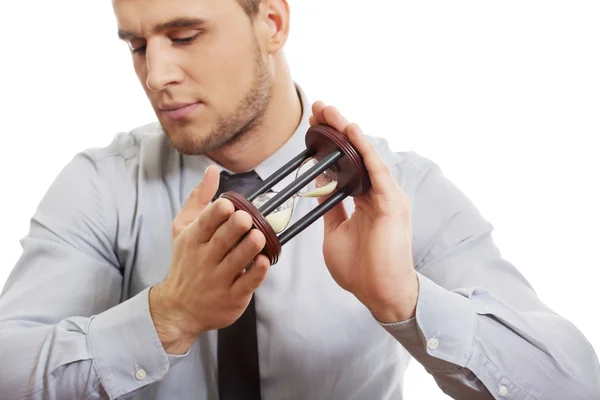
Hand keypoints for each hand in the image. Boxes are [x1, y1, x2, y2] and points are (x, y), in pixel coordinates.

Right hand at [149, 166, 270, 353]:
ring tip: (259, 236)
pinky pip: (247, 283)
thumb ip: (199, 199)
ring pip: (237, 260)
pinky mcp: (232, 297)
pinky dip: (257, 272)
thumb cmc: (186, 262)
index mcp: (193, 239)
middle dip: (236, 227)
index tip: (230, 204)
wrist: (179, 309)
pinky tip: (265, 261)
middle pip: (222, 239)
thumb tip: (212, 170)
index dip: (218, 212)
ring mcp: (218, 279)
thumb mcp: (183, 229)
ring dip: (250, 247)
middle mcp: (204, 259)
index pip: (205, 222)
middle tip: (247, 218)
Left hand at [309, 101, 417, 322]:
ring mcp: (387, 196)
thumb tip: (319, 187)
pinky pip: (375, 169)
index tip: (312, 128)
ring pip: (365, 155)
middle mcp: (377, 194)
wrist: (379, 293)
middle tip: (317, 108)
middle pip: (355, 154)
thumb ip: (331, 208)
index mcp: (365, 201)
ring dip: (346, 131)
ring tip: (327, 110)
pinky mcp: (392, 202)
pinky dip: (363, 147)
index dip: (330, 145)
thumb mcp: (335, 233)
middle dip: (336, 129)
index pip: (346, 164)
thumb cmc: (360, 269)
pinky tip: (350, 129)